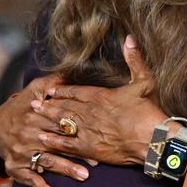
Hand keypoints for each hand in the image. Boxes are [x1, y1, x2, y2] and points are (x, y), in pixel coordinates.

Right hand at [0, 73, 86, 186]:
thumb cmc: (23, 105)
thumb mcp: (35, 88)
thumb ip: (54, 81)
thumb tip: (72, 70)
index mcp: (36, 114)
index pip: (58, 121)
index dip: (76, 128)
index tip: (95, 134)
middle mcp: (28, 133)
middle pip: (56, 143)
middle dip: (76, 152)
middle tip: (96, 161)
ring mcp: (21, 151)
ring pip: (46, 160)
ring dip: (64, 169)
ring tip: (83, 176)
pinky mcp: (15, 165)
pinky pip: (27, 177)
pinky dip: (38, 185)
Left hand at [35, 36, 165, 166]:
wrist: (152, 140)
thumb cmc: (149, 111)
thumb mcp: (145, 81)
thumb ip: (134, 59)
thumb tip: (130, 38)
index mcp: (101, 95)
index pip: (76, 91)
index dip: (62, 90)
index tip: (51, 89)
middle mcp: (90, 111)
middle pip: (64, 106)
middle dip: (49, 103)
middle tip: (33, 103)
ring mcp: (88, 130)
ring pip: (62, 122)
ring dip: (48, 118)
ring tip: (35, 115)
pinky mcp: (90, 148)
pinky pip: (67, 144)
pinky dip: (54, 141)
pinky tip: (43, 139)